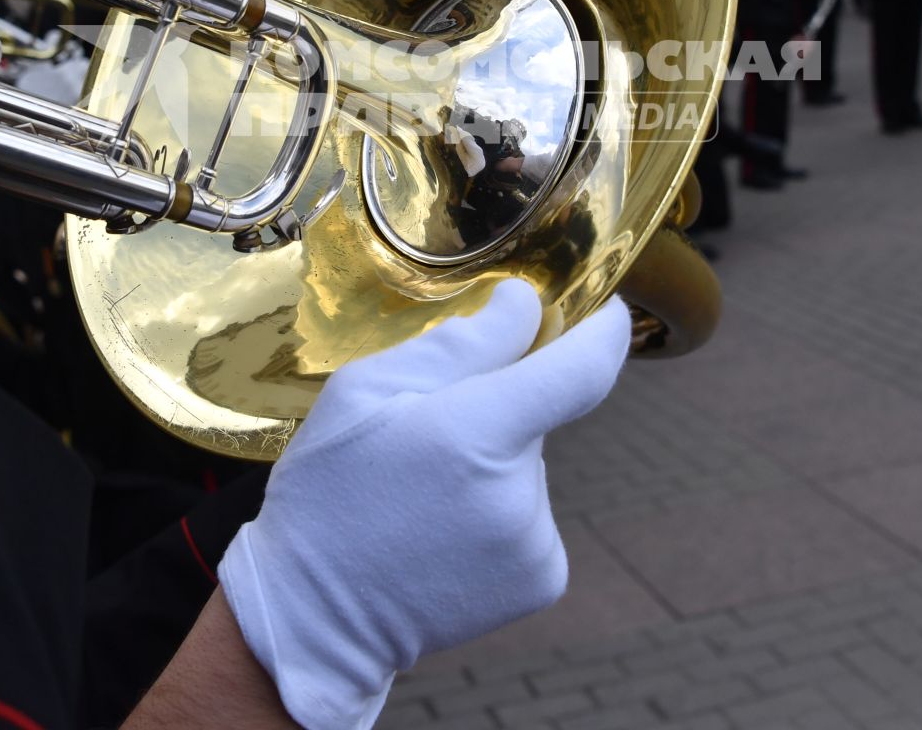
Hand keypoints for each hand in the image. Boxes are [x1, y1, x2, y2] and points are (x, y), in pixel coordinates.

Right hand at [218, 281, 629, 729]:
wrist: (316, 616)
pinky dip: (498, 509)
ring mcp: (535, 541)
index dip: (604, 332)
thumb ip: (459, 345)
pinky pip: (531, 511)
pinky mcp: (542, 578)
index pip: (582, 371)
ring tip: (424, 493)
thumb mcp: (363, 390)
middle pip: (538, 413)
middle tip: (426, 431)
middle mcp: (518, 492)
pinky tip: (444, 530)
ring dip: (492, 462)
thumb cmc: (330, 490)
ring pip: (529, 463)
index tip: (605, 307)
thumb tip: (526, 305)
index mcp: (474, 433)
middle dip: (497, 405)